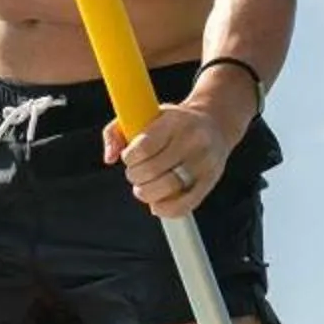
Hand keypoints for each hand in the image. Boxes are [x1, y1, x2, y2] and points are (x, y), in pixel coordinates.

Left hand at [105, 100, 232, 220]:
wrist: (213, 123)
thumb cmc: (169, 122)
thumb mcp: (142, 114)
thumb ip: (116, 132)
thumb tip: (109, 158)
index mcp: (174, 122)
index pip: (143, 148)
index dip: (129, 158)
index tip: (129, 158)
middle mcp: (193, 140)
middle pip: (152, 170)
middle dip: (135, 176)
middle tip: (135, 174)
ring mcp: (204, 161)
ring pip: (168, 188)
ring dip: (147, 193)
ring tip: (144, 188)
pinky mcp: (211, 180)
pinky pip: (186, 204)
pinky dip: (166, 209)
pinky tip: (157, 205)